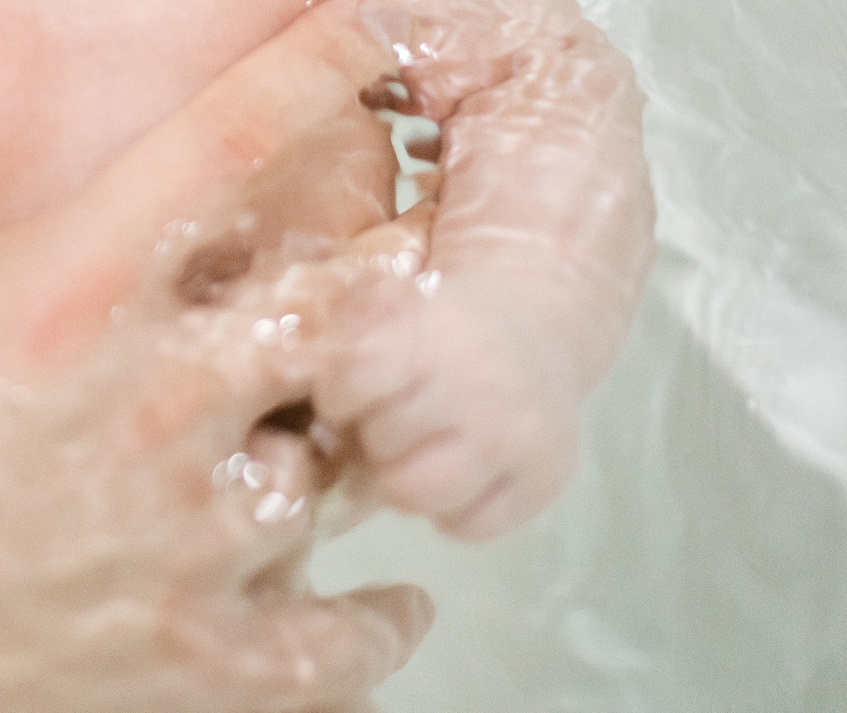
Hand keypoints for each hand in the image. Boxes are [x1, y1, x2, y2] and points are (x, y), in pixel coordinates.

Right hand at [0, 0, 432, 710]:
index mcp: (58, 297)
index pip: (231, 143)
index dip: (319, 67)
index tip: (376, 24)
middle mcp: (149, 406)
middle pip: (341, 295)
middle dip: (383, 252)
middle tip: (406, 227)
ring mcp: (183, 545)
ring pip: (350, 456)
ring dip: (363, 426)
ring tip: (390, 398)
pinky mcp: (192, 668)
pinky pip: (338, 636)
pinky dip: (374, 613)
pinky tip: (384, 595)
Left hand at [317, 219, 590, 540]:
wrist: (534, 321)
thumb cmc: (435, 328)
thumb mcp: (386, 319)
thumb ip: (339, 367)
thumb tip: (295, 439)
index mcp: (428, 332)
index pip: (349, 384)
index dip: (337, 397)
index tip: (343, 394)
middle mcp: (481, 383)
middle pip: (380, 450)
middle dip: (372, 440)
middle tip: (385, 422)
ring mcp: (520, 434)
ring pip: (419, 497)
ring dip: (407, 480)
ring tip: (418, 448)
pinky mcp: (550, 477)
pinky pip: (469, 526)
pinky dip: (455, 508)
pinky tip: (461, 467)